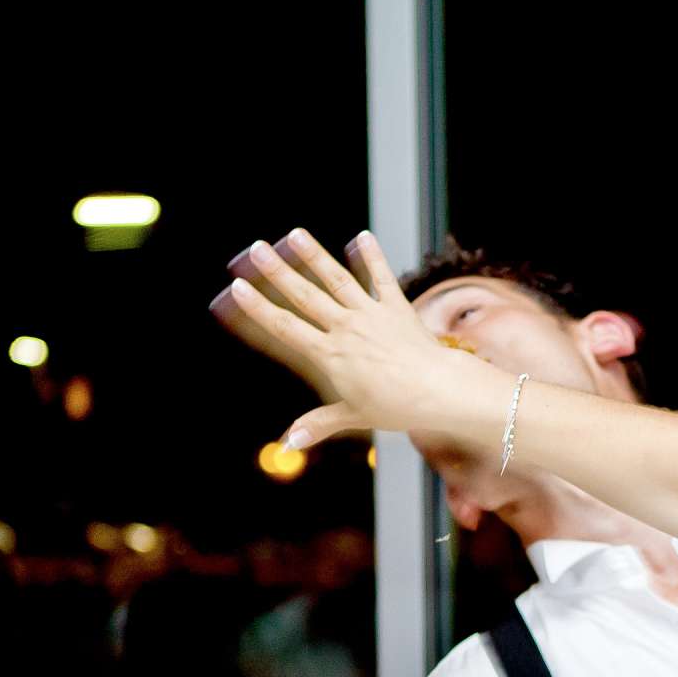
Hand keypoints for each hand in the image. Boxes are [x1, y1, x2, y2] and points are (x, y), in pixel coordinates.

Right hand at [209, 229, 464, 449]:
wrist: (439, 391)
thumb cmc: (397, 408)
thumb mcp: (353, 417)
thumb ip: (318, 424)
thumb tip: (288, 443)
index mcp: (330, 355)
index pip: (286, 327)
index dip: (259, 307)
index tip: (238, 288)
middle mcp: (346, 328)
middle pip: (304, 295)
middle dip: (277, 271)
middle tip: (255, 249)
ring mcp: (371, 314)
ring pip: (336, 279)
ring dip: (314, 255)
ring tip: (294, 233)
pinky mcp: (396, 307)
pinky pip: (381, 277)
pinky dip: (372, 257)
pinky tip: (362, 236)